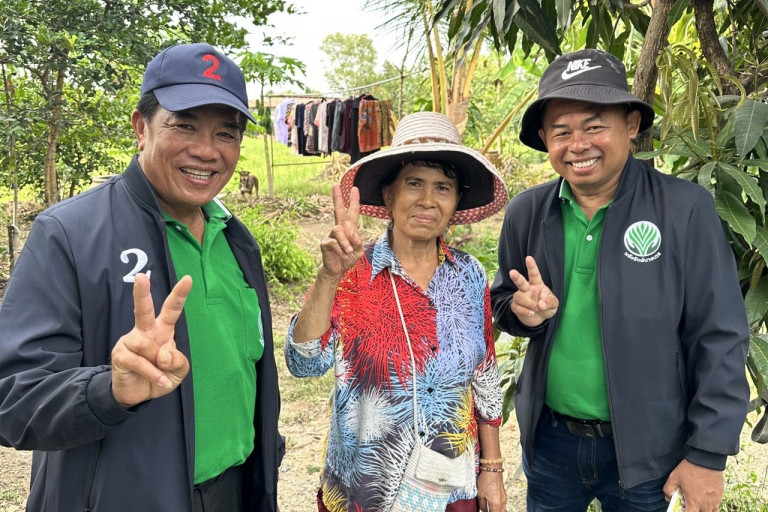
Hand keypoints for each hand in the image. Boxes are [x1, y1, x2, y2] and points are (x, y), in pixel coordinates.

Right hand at [111, 273, 191, 407]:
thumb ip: (178, 361)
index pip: (172, 309)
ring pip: (146, 345)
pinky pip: (139, 362)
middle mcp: (145, 331)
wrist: (138, 394)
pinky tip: (160, 380)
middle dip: (142, 293)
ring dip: (158, 363)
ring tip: (162, 374)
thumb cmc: (160, 376)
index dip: (180, 294)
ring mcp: (130, 341)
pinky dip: (152, 373)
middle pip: (143, 310)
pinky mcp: (120, 355)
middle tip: (141, 277)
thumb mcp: (178, 371)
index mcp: (162, 330)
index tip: (188, 279)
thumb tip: (164, 355)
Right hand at [319, 184, 363, 279]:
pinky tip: (343, 255)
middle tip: (335, 185)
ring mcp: (331, 235)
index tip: (354, 189)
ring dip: (345, 241)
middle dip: (337, 198)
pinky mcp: (325, 243)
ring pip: (338, 231)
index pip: (352, 212)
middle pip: (337, 211)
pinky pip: (333, 243)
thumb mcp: (358, 251)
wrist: (337, 270)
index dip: (353, 201)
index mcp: (349, 229)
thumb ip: (358, 241)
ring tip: (349, 251)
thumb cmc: (348, 258)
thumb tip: (353, 233)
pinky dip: (341, 250)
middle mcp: (339, 229)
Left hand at [476, 470, 506, 511]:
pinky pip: (502, 504)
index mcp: (496, 504)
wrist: (493, 469)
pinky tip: (492, 504)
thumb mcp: (480, 494)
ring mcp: (504, 498)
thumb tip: (483, 509)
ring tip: (489, 508)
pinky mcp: (504, 494)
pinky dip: (498, 506)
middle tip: (488, 510)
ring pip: (502, 509)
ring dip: (496, 510)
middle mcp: (502, 502)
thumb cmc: (486, 480)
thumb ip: (482, 505)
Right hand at [508, 256, 558, 326]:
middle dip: (516, 277)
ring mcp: (521, 297)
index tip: (528, 258)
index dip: (531, 266)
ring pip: (519, 297)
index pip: (534, 274)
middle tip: (512, 272)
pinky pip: (517, 307)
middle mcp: (527, 289)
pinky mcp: (516, 306)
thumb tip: (540, 305)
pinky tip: (531, 314)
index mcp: (537, 284)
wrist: (540, 319)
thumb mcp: (554, 304)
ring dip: (528, 304)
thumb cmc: (547, 307)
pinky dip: (525, 312)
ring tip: (535, 309)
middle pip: (521, 282)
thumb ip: (549, 302)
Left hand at [663, 459, 723, 511]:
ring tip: (698, 502)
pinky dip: (711, 505)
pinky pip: (716, 505)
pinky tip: (705, 497)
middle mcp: (706, 504)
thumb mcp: (674, 477)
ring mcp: (715, 500)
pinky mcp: (720, 494)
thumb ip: (669, 489)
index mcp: (694, 502)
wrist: (706, 460)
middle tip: (690, 505)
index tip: (682, 508)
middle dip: (695, 511)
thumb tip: (668, 497)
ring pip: (711, 511)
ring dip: (704, 509)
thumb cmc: (690, 469)